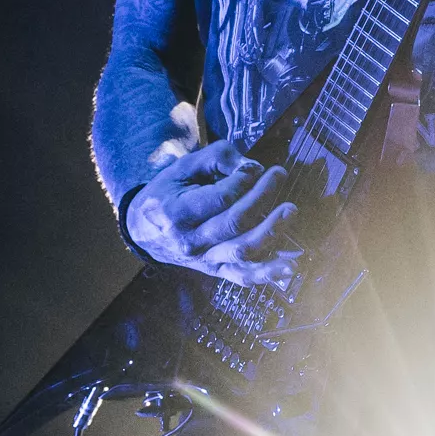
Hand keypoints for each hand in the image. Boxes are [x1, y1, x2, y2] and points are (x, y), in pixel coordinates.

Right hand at [125, 140, 299, 287]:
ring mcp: (204, 260)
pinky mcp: (216, 271)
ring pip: (243, 251)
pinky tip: (289, 265)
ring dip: (271, 231)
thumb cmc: (167, 193)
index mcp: (177, 213)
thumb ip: (217, 158)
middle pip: (235, 222)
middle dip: (262, 196)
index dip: (242, 180)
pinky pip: (243, 276)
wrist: (144, 229)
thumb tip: (251, 167)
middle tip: (279, 174)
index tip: (253, 167)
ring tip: (290, 210)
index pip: (220, 198)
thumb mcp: (183, 167)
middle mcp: (190, 242)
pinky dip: (267, 273)